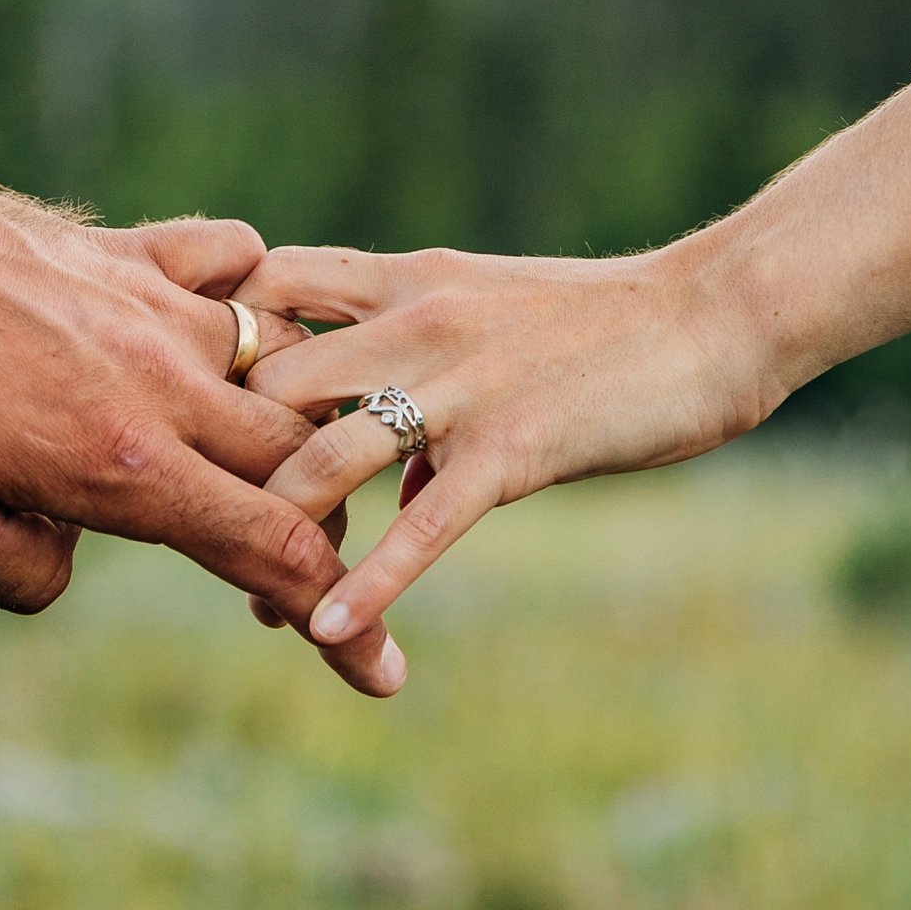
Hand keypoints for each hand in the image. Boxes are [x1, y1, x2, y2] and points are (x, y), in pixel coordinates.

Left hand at [0, 158, 406, 694]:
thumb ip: (18, 575)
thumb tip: (74, 564)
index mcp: (122, 465)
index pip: (271, 551)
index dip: (339, 623)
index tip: (383, 675)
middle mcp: (164, 381)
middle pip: (303, 461)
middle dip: (322, 525)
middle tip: (295, 563)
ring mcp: (156, 304)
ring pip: (279, 369)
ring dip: (290, 423)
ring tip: (258, 460)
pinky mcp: (130, 250)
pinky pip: (233, 262)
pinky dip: (253, 300)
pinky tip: (232, 329)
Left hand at [235, 233, 774, 642]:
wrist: (714, 314)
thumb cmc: (607, 322)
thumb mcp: (490, 314)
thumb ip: (421, 370)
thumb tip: (395, 477)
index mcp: (403, 279)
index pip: (267, 290)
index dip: (216, 344)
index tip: (196, 406)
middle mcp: (413, 321)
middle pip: (265, 385)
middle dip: (228, 458)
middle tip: (219, 528)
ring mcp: (460, 386)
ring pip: (322, 459)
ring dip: (278, 538)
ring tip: (259, 602)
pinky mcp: (513, 448)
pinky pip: (421, 526)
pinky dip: (368, 585)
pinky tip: (327, 631)